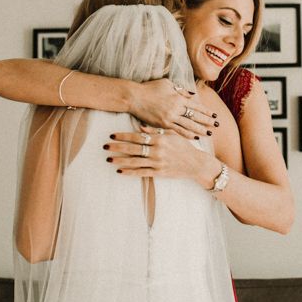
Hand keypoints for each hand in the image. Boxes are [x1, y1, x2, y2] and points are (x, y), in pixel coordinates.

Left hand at [104, 125, 218, 188]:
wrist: (196, 164)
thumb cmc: (184, 147)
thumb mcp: (173, 135)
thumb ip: (156, 131)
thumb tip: (140, 128)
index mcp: (161, 139)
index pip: (138, 137)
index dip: (124, 136)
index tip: (112, 135)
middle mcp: (158, 151)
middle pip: (133, 148)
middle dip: (117, 147)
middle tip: (105, 146)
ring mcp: (158, 162)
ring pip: (135, 161)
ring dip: (120, 160)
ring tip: (109, 159)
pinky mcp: (159, 173)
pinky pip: (141, 173)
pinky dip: (130, 172)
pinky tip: (120, 171)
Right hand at [128, 80, 218, 139]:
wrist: (134, 97)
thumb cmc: (150, 88)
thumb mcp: (167, 84)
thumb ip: (181, 90)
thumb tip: (192, 95)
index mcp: (178, 98)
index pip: (196, 106)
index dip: (207, 112)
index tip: (215, 115)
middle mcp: (176, 109)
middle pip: (195, 117)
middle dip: (207, 122)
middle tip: (217, 126)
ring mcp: (169, 118)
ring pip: (188, 126)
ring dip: (199, 130)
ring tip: (208, 134)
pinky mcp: (162, 125)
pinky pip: (177, 131)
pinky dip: (186, 134)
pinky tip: (193, 137)